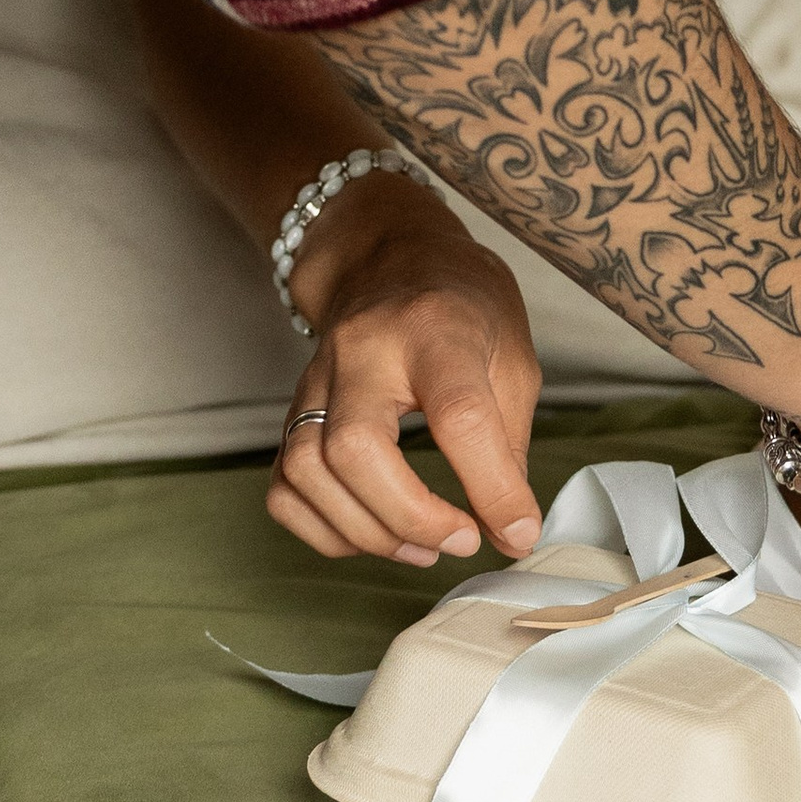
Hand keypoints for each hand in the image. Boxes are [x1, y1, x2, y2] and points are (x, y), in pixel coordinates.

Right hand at [269, 184, 544, 569]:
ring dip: (368, 531)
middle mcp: (363, 349)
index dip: (490, 486)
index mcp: (435, 327)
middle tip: (462, 540)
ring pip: (307, 471)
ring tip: (424, 547)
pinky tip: (374, 531)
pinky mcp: (292, 409)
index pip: (457, 414)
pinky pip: (284, 485)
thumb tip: (512, 530)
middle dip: (409, 516)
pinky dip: (324, 528)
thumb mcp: (511, 355)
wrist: (390, 254)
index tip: (517, 530)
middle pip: (354, 447)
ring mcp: (317, 377)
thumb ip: (508, 445)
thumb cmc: (461, 304)